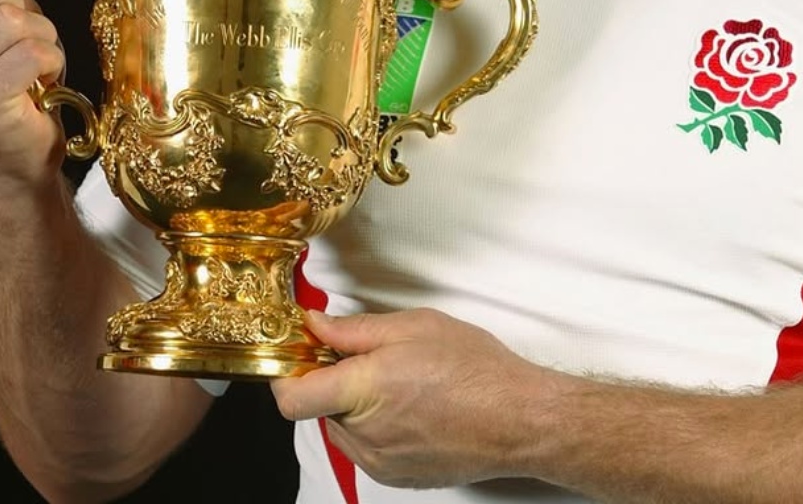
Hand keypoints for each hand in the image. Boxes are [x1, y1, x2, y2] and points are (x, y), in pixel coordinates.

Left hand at [271, 308, 552, 488]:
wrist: (516, 418)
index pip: (293, 398)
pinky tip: (413, 405)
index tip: (296, 354)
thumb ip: (355, 329)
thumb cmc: (474, 368)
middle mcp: (364, 435)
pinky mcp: (395, 477)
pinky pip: (367, 447)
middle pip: (320, 408)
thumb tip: (315, 325)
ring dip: (356, 404)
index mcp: (364, 391)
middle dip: (334, 381)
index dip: (285, 374)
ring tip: (402, 381)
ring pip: (343, 427)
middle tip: (371, 356)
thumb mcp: (415, 327)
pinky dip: (377, 425)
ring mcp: (378, 462)